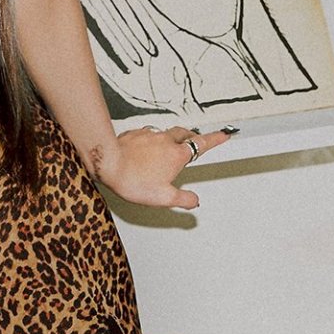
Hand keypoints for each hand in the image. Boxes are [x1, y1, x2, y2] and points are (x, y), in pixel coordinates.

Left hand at [95, 124, 234, 210]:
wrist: (108, 163)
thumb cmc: (133, 180)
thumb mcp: (164, 197)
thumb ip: (183, 199)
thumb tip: (194, 200)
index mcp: (177, 155)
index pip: (202, 144)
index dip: (216, 139)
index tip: (224, 135)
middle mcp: (165, 140)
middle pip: (185, 133)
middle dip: (193, 136)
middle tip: (196, 140)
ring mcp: (150, 135)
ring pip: (166, 132)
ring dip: (172, 137)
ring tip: (169, 147)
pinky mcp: (135, 134)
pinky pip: (148, 133)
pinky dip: (152, 139)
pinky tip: (146, 148)